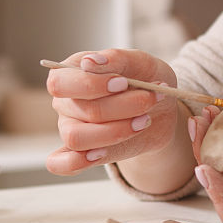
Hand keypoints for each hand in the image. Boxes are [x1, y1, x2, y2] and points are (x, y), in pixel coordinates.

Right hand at [45, 49, 178, 174]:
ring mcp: (70, 129)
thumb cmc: (147, 80)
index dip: (91, 85)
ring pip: (77, 138)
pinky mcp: (81, 153)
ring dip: (116, 132)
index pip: (60, 82)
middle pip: (79, 111)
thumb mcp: (141, 62)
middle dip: (120, 107)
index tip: (123, 83)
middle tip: (149, 100)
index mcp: (72, 73)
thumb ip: (116, 58)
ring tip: (144, 121)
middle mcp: (66, 102)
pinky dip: (76, 163)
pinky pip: (61, 164)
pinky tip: (101, 154)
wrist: (162, 110)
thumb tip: (89, 62)